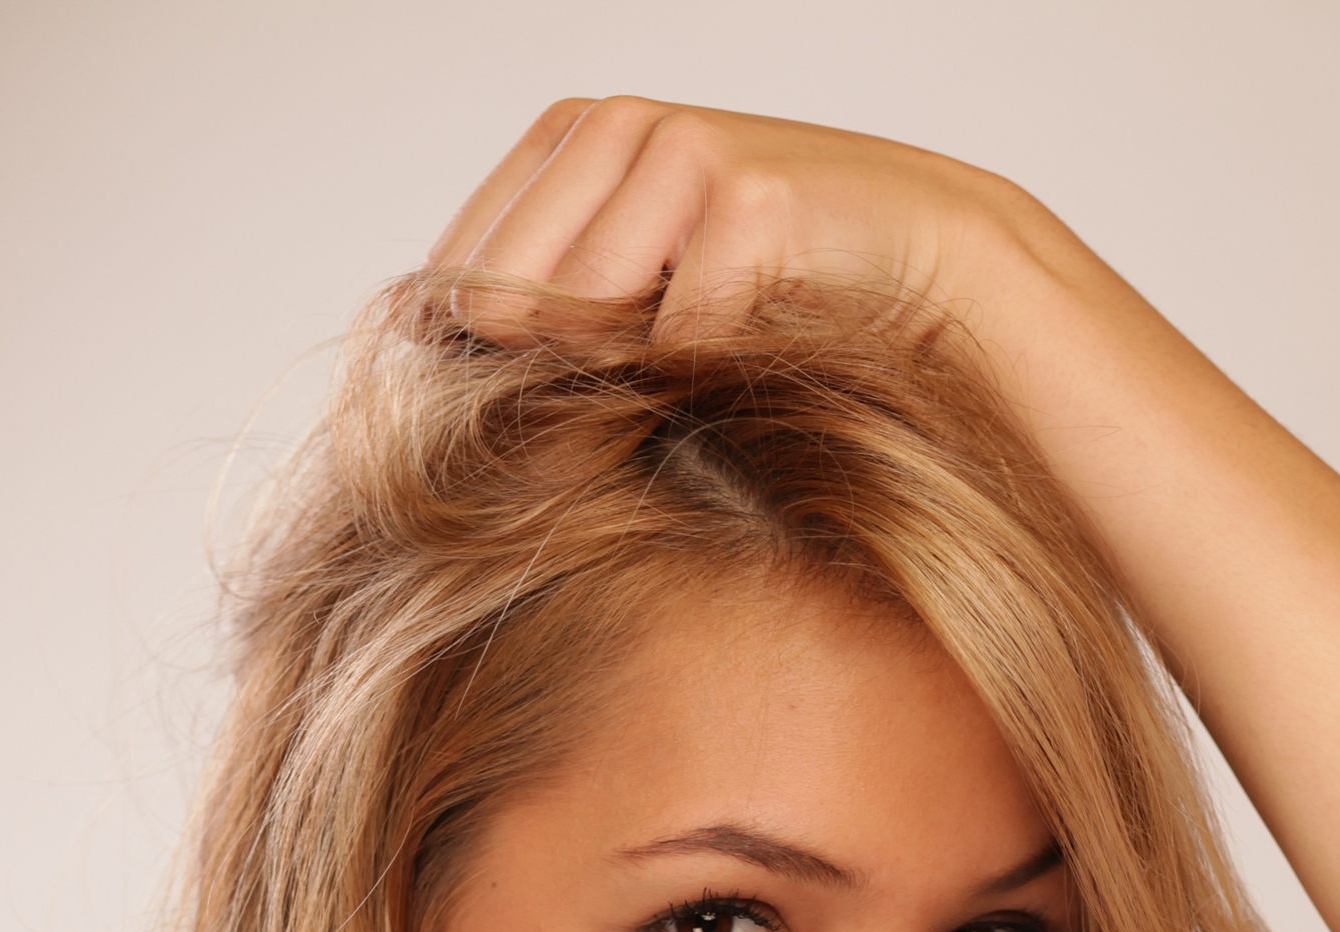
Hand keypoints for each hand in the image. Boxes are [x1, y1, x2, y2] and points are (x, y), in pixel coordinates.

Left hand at [428, 99, 1067, 348]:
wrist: (926, 260)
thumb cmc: (774, 289)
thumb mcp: (640, 288)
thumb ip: (542, 301)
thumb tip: (413, 338)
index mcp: (570, 134)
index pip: (456, 273)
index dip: (485, 359)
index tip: (542, 400)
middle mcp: (612, 123)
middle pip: (504, 304)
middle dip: (546, 372)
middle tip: (631, 392)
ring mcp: (678, 148)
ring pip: (583, 319)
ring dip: (633, 374)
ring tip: (699, 363)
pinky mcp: (745, 195)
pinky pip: (675, 338)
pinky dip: (705, 376)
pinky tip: (753, 351)